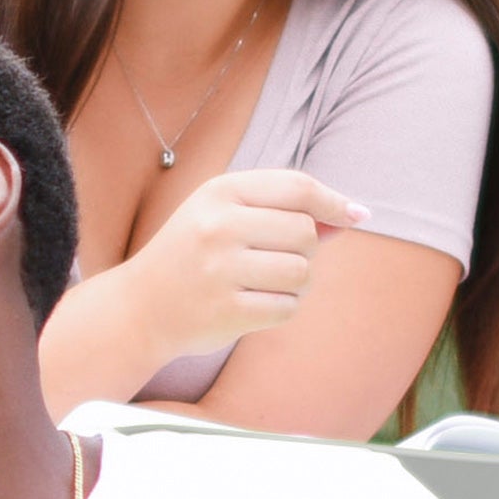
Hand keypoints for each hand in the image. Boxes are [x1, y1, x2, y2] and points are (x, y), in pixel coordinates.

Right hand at [111, 167, 365, 370]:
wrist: (139, 308)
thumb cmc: (191, 256)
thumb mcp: (224, 216)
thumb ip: (280, 211)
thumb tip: (349, 216)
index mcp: (219, 193)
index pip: (296, 188)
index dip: (334, 201)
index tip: (358, 214)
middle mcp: (218, 226)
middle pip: (306, 232)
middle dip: (307, 249)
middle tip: (279, 260)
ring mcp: (220, 270)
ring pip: (302, 272)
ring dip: (298, 283)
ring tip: (268, 284)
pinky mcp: (226, 311)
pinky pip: (287, 308)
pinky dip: (282, 309)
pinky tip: (255, 305)